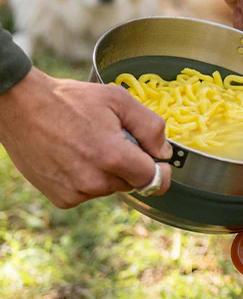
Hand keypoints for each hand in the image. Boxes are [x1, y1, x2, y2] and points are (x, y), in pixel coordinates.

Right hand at [0, 69, 171, 208]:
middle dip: (130, 164)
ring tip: (88, 145)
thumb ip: (150, 127)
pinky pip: (89, 192)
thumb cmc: (71, 100)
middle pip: (132, 182)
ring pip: (110, 187)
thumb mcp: (118, 100)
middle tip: (111, 139)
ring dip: (108, 171)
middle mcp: (95, 181)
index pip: (154, 180)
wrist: (20, 107)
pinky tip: (73, 156)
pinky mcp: (61, 198)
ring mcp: (76, 192)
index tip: (159, 162)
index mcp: (113, 157)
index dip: (161, 171)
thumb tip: (164, 152)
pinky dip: (87, 178)